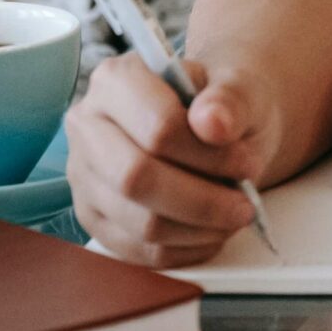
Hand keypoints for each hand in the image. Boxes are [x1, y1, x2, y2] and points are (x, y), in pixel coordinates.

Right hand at [64, 53, 274, 266]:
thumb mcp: (241, 87)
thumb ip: (231, 99)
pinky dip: (184, 249)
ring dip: (198, 228)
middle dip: (202, 201)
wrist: (213, 122)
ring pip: (139, 222)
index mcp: (117, 80)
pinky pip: (138, 251)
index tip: (247, 164)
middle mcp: (87, 125)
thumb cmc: (221, 104)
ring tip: (233, 215)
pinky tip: (211, 232)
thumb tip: (212, 122)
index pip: (158, 128)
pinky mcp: (93, 217)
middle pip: (137, 179)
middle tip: (245, 205)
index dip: (209, 156)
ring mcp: (84, 175)